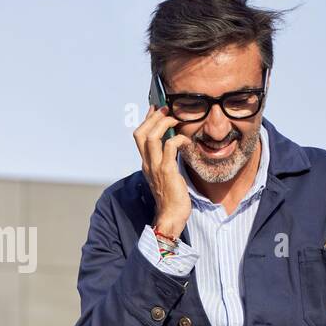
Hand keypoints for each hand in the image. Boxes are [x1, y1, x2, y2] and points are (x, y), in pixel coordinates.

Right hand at [132, 105, 189, 236]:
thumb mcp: (165, 175)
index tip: (156, 109)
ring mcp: (155, 167)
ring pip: (151, 137)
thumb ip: (166, 160)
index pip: (139, 136)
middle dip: (153, 117)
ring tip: (176, 119)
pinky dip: (178, 139)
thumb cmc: (172, 197)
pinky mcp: (167, 171)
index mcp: (146, 163)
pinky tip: (186, 141)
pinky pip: (170, 147)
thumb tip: (174, 145)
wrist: (171, 216)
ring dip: (164, 123)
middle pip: (140, 133)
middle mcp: (147, 163)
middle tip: (167, 110)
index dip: (147, 120)